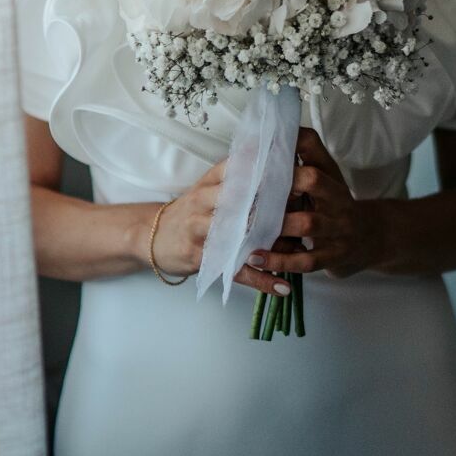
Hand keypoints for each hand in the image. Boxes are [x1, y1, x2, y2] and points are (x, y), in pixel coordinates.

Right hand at [150, 154, 293, 297]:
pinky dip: (261, 280)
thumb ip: (240, 178)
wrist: (151, 235)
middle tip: (304, 212)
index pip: (241, 169)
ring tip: (299, 252)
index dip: (268, 172)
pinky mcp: (199, 257)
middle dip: (272, 206)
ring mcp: (199, 229)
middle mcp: (204, 200)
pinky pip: (235, 269)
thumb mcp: (209, 187)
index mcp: (212, 180)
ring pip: (238, 234)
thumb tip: (285, 170)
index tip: (298, 175)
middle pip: (241, 200)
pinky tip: (283, 286)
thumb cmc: (191, 211)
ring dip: (270, 244)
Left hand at [248, 126, 388, 279]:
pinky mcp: (334, 257)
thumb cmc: (335, 204)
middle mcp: (338, 197)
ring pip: (308, 223)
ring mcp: (339, 228)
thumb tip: (267, 137)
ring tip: (245, 229)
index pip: (313, 147)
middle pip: (313, 180)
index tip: (260, 149)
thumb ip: (302, 161)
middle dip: (281, 183)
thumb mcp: (325, 178)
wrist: (373, 238)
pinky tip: (256, 259)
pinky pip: (307, 260)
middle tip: (248, 191)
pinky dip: (280, 261)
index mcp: (331, 175)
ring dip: (276, 226)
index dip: (289, 145)